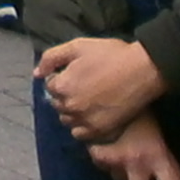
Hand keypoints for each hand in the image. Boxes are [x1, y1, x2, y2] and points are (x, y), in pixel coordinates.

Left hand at [36, 34, 163, 143]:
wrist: (142, 71)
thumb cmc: (111, 55)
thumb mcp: (77, 46)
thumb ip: (52, 58)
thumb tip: (37, 73)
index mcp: (63, 86)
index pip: (50, 85)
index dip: (62, 77)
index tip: (76, 72)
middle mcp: (70, 107)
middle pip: (58, 104)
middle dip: (66, 94)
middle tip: (84, 85)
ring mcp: (86, 121)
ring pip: (68, 120)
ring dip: (72, 111)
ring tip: (89, 99)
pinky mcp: (101, 130)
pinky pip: (81, 134)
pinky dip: (83, 126)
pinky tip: (93, 114)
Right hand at [89, 112, 179, 179]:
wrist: (115, 93)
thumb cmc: (144, 113)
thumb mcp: (161, 139)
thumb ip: (172, 166)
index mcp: (158, 156)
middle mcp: (137, 163)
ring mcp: (116, 160)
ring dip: (122, 172)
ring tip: (123, 154)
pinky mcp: (97, 155)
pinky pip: (102, 166)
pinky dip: (104, 160)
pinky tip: (107, 147)